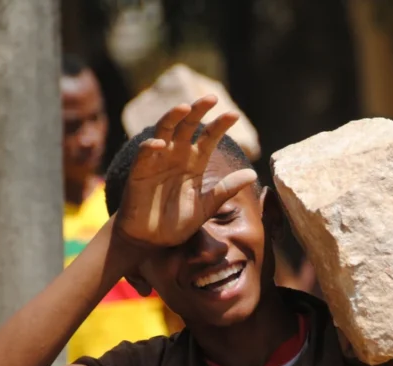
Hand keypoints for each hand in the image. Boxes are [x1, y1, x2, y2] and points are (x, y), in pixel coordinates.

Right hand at [114, 96, 258, 247]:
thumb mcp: (206, 206)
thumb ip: (226, 189)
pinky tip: (160, 144)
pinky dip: (150, 146)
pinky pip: (144, 154)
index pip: (209, 137)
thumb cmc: (177, 222)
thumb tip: (253, 174)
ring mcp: (157, 161)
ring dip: (173, 117)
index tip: (234, 115)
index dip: (220, 125)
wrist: (151, 240)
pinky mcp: (140, 172)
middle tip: (211, 97)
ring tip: (184, 107)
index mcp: (194, 162)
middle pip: (187, 125)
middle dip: (198, 110)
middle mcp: (177, 156)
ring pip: (164, 130)